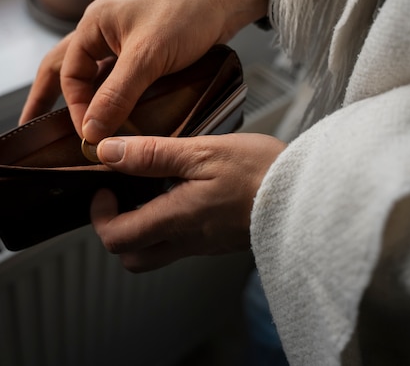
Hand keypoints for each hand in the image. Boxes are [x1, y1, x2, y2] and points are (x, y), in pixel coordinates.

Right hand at [20, 0, 269, 142]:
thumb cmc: (187, 12)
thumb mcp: (147, 57)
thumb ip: (117, 94)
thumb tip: (92, 128)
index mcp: (94, 25)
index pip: (69, 75)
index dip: (75, 108)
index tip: (88, 135)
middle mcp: (103, 31)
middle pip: (64, 69)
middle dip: (47, 98)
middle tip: (33, 126)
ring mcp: (122, 41)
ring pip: (92, 74)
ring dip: (81, 99)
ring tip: (70, 125)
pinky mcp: (143, 51)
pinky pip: (116, 77)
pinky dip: (109, 96)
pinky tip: (113, 113)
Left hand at [89, 133, 285, 271]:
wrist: (310, 193)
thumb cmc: (261, 170)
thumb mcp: (203, 152)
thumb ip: (153, 154)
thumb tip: (108, 153)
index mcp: (178, 220)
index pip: (118, 238)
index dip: (100, 216)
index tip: (104, 187)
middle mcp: (188, 241)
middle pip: (133, 257)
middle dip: (117, 228)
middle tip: (121, 194)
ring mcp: (205, 244)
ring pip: (156, 252)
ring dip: (142, 227)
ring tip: (151, 188)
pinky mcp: (220, 240)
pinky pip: (182, 242)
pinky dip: (168, 222)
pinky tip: (181, 190)